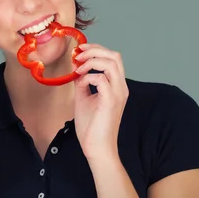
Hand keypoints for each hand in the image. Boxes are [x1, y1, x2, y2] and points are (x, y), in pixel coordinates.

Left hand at [73, 43, 128, 160]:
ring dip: (92, 61)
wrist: (96, 148)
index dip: (96, 50)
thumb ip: (82, 82)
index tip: (80, 51)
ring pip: (111, 63)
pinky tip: (81, 84)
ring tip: (79, 68)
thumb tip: (77, 69)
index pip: (113, 58)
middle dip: (95, 50)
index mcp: (117, 86)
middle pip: (115, 56)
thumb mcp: (84, 98)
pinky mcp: (110, 101)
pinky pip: (102, 79)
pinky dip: (89, 77)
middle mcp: (121, 87)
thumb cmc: (91, 127)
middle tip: (79, 54)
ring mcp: (117, 93)